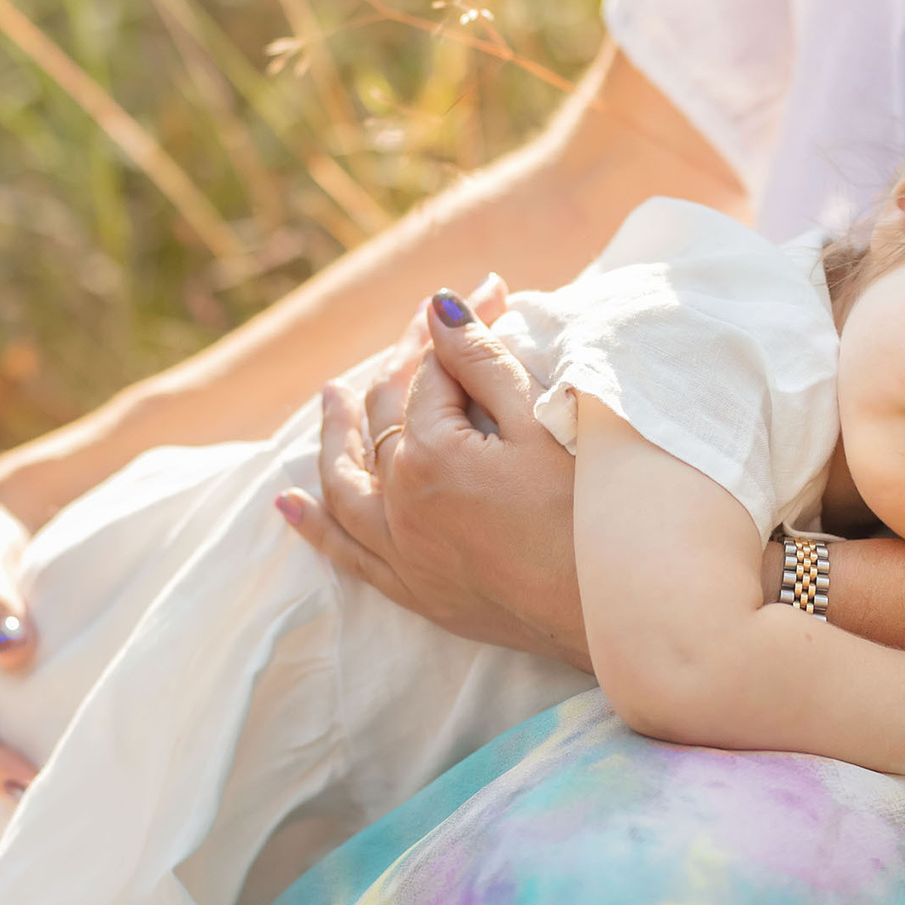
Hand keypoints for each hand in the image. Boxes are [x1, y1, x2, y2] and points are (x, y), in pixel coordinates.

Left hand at [275, 278, 592, 669]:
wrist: (616, 610)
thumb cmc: (591, 512)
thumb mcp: (543, 424)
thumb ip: (483, 362)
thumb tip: (439, 307)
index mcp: (432, 455)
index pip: (433, 375)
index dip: (460, 332)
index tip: (490, 295)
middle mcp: (400, 503)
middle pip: (385, 417)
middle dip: (403, 363)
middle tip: (421, 329)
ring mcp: (403, 552)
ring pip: (345, 483)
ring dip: (334, 436)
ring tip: (329, 399)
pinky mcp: (416, 591)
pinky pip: (347, 552)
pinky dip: (315, 526)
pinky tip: (288, 506)